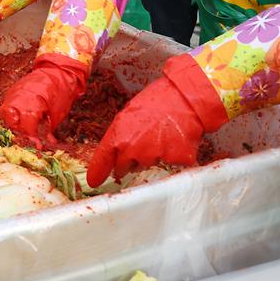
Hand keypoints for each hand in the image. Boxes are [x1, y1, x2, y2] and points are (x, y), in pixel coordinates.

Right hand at [0, 55, 88, 143]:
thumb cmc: (61, 92)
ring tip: (24, 125)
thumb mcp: (58, 113)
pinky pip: (8, 104)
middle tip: (31, 134)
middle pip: (11, 121)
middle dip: (21, 130)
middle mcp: (19, 99)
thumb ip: (49, 129)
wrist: (59, 71)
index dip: (31, 137)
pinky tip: (23, 115)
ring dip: (13, 122)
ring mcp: (14, 93)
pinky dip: (12, 112)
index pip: (26, 127)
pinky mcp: (13, 90)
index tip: (37, 144)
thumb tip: (48, 142)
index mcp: (31, 105)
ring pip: (5, 112)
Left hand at [86, 75, 204, 186]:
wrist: (184, 98)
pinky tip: (174, 138)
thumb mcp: (129, 114)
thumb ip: (121, 134)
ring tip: (161, 133)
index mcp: (119, 136)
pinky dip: (172, 154)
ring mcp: (153, 157)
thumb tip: (118, 150)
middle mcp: (133, 150)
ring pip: (147, 164)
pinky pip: (170, 162)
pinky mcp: (173, 160)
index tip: (94, 181)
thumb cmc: (157, 101)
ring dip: (151, 155)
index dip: (98, 171)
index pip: (104, 158)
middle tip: (140, 146)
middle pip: (125, 167)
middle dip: (129, 162)